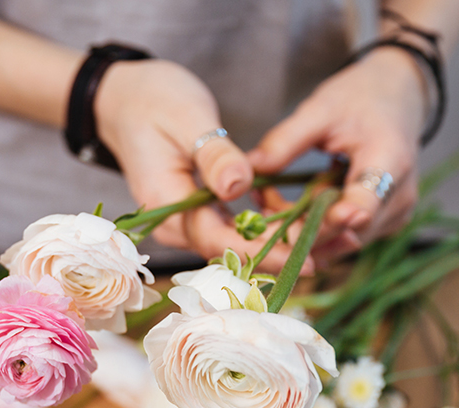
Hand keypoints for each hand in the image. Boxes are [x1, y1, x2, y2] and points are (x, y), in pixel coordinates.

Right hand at [94, 59, 310, 273]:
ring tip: (330, 240)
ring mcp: (185, 221)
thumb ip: (213, 155)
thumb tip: (239, 185)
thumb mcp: (187, 118)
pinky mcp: (198, 213)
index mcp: (167, 202)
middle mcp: (175, 222)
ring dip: (279, 245)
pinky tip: (302, 226)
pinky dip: (268, 232)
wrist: (124, 100)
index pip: (218, 240)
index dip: (262, 252)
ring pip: (235, 246)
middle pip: (230, 252)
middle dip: (280, 253)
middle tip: (334, 248)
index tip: (304, 256)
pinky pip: (234, 232)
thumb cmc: (152, 101)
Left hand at [248, 48, 427, 263]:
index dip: (336, 219)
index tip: (303, 227)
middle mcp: (399, 198)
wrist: (398, 99)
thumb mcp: (320, 110)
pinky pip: (344, 237)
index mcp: (390, 160)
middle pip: (346, 232)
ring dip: (302, 229)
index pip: (367, 201)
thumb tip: (249, 169)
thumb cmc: (360, 99)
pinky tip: (292, 208)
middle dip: (299, 226)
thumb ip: (286, 141)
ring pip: (341, 241)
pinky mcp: (383, 224)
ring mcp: (393, 215)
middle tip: (261, 205)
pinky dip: (315, 228)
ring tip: (270, 201)